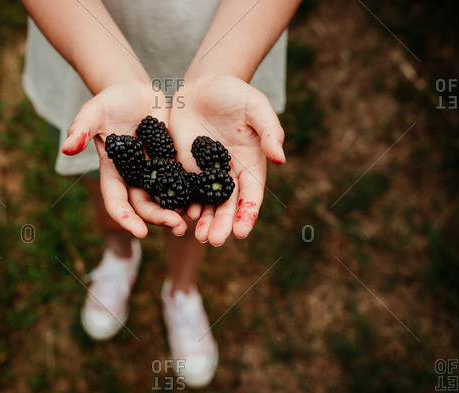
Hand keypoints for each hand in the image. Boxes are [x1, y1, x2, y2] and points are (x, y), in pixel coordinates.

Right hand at [61, 82, 186, 237]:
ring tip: (192, 220)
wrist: (137, 92)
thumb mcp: (94, 111)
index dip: (126, 218)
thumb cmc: (111, 101)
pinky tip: (205, 201)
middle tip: (175, 225)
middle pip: (144, 206)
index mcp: (114, 173)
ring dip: (177, 212)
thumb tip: (66, 147)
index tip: (140, 231)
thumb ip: (81, 128)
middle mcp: (135, 178)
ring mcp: (156, 173)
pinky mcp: (174, 164)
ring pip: (165, 199)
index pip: (117, 202)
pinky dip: (192, 194)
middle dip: (158, 218)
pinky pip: (184, 183)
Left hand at [168, 75, 284, 245]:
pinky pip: (182, 190)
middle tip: (215, 241)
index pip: (250, 195)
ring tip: (199, 236)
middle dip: (221, 224)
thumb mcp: (255, 106)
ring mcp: (204, 173)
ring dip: (202, 221)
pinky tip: (178, 216)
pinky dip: (181, 204)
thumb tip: (280, 157)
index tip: (242, 232)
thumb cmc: (234, 94)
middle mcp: (228, 175)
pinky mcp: (183, 167)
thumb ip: (268, 130)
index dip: (247, 214)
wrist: (202, 86)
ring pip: (204, 204)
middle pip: (226, 206)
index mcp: (249, 164)